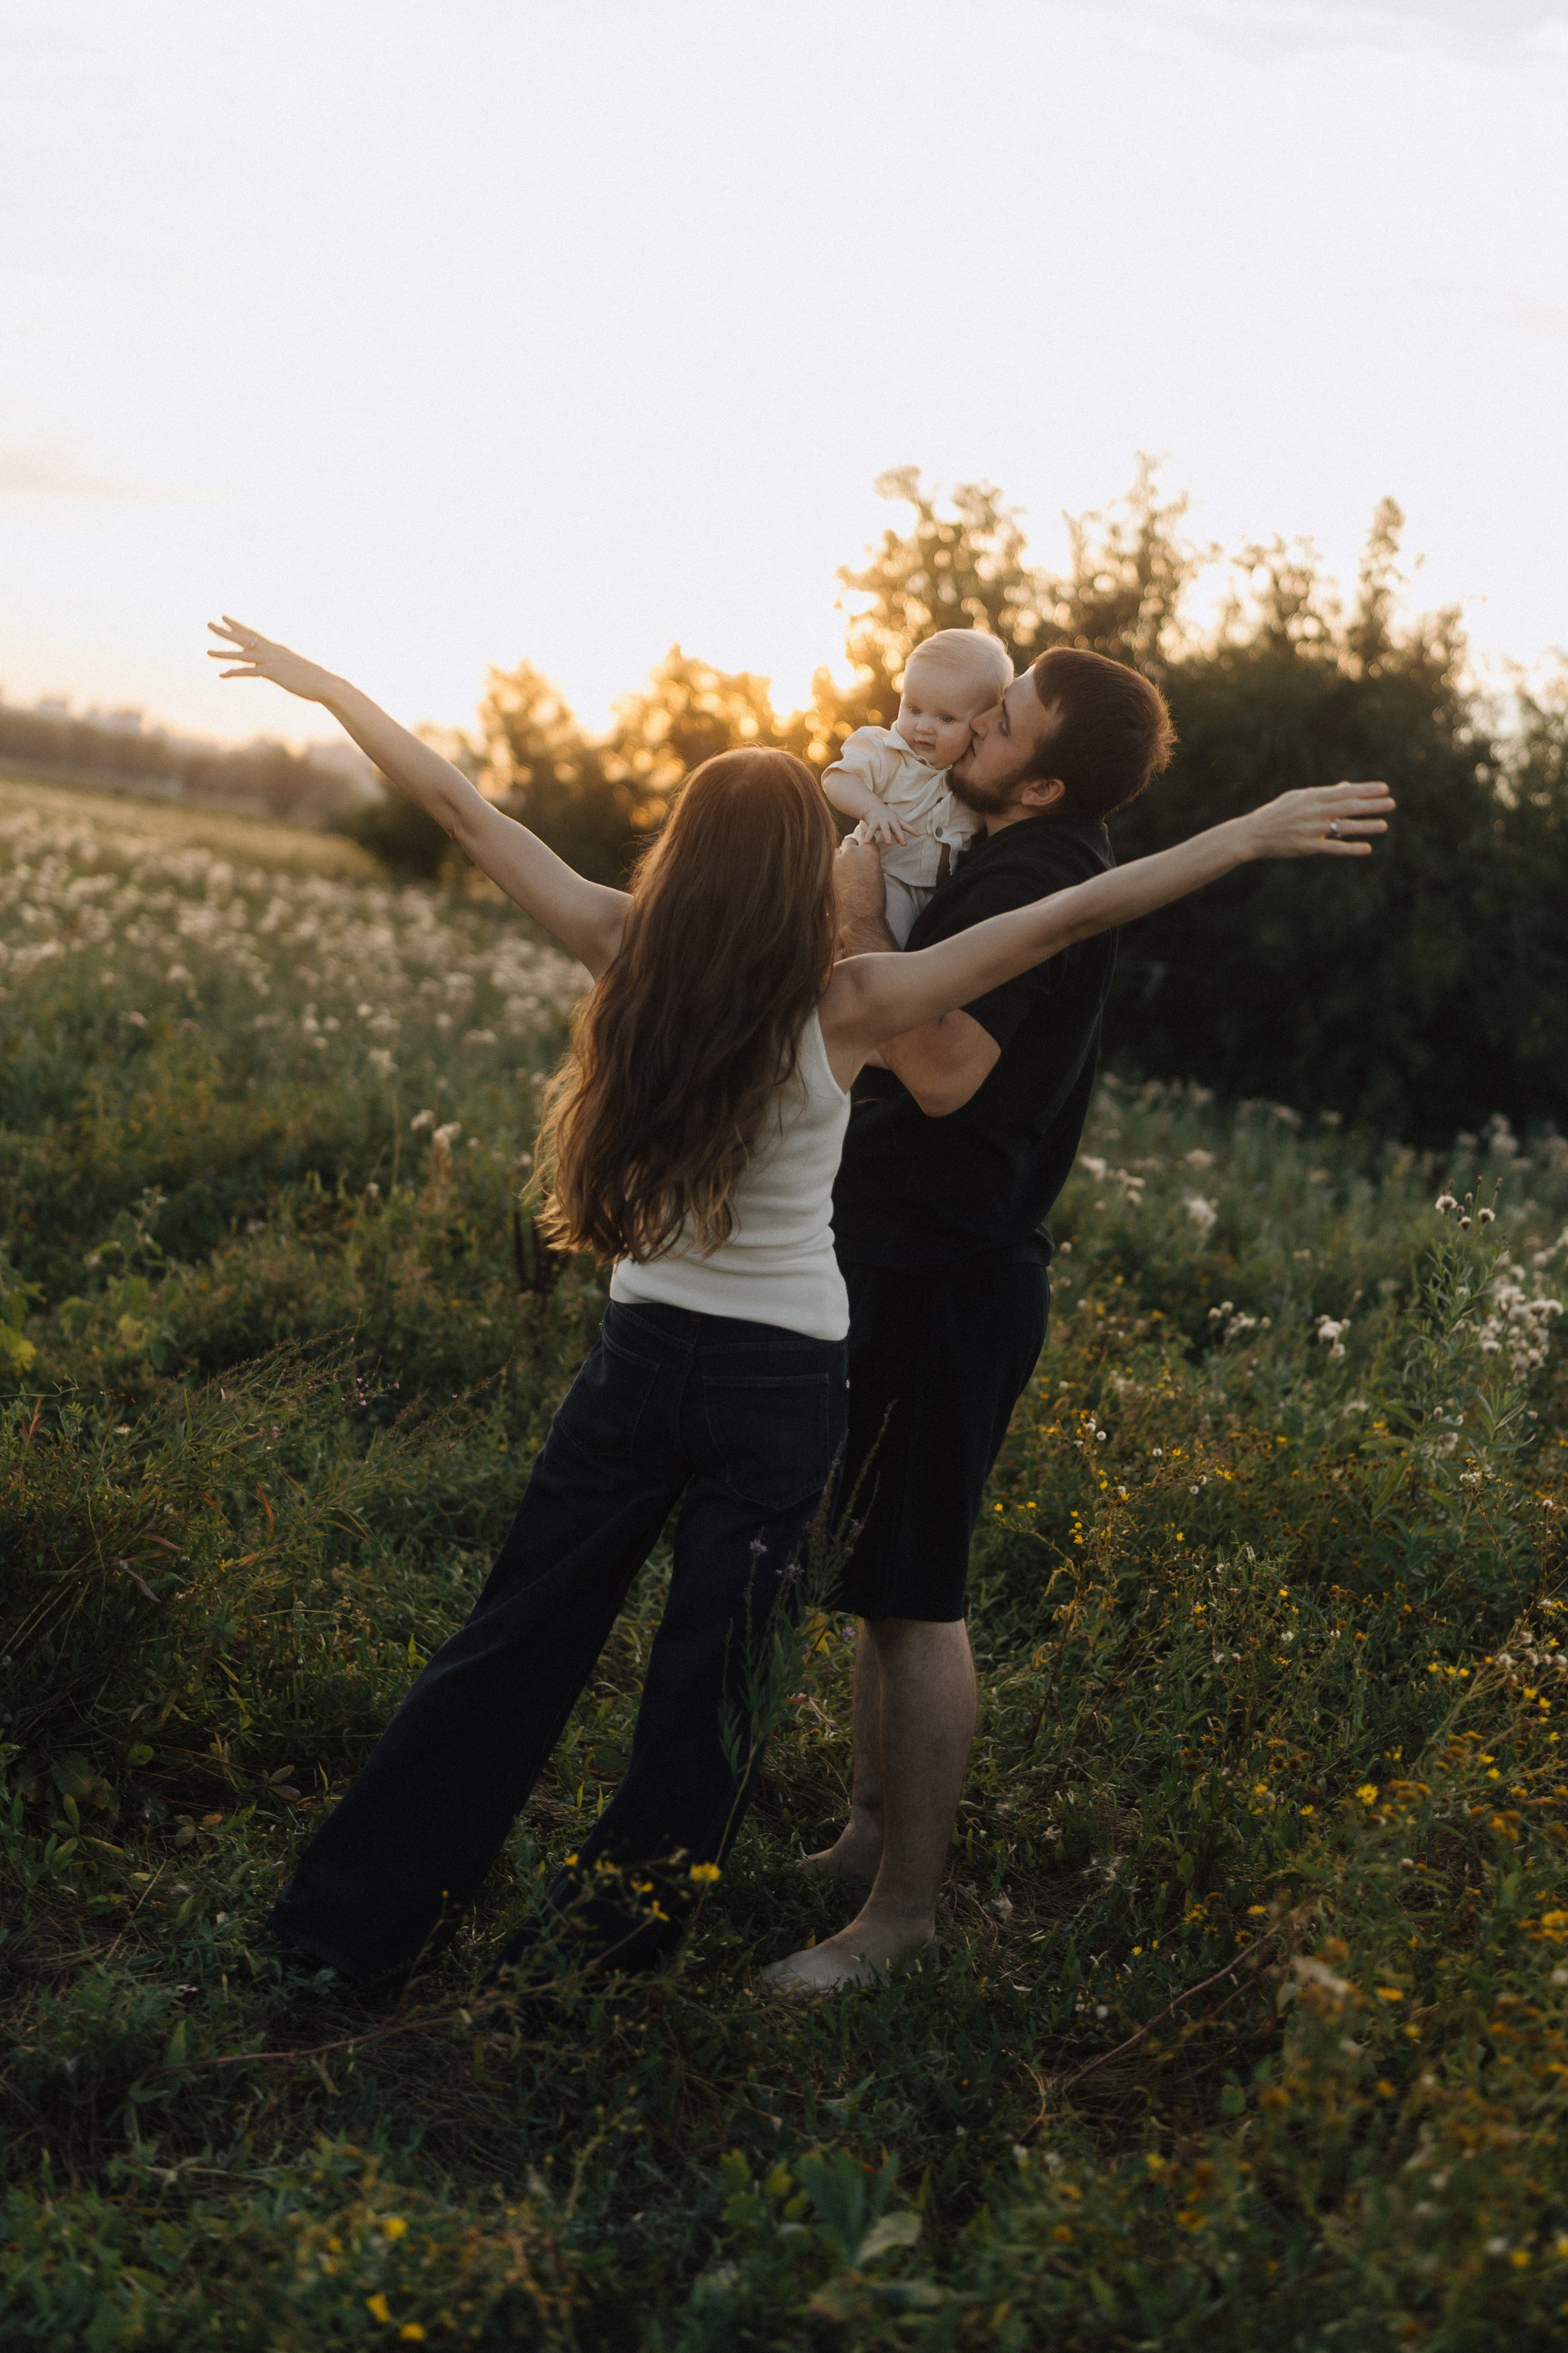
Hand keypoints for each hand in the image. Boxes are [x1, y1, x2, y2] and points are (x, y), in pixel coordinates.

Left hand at [206, 617, 338, 704]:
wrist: (325, 684)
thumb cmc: (313, 679)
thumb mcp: (295, 669)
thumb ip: (283, 667)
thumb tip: (277, 670)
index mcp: (276, 649)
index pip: (252, 634)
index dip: (237, 626)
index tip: (225, 617)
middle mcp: (271, 651)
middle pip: (244, 638)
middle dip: (225, 631)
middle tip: (209, 623)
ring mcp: (271, 661)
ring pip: (242, 654)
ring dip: (224, 653)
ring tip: (208, 651)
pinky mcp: (272, 673)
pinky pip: (248, 672)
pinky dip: (234, 672)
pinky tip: (222, 674)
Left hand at [834, 835, 888, 925]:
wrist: (859, 915)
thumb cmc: (872, 900)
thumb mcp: (877, 875)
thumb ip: (869, 861)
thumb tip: (864, 859)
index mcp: (869, 852)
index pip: (865, 836)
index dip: (862, 842)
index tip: (861, 846)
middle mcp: (853, 852)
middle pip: (848, 842)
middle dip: (849, 849)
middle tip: (850, 861)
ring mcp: (838, 859)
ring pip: (835, 852)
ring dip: (837, 858)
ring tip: (841, 873)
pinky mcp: (826, 869)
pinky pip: (825, 863)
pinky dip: (829, 869)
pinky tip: (833, 879)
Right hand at [855, 805, 909, 849]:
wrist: (872, 806)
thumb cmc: (885, 816)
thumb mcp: (893, 822)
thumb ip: (897, 832)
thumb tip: (902, 842)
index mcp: (896, 820)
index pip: (905, 825)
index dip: (912, 830)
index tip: (918, 835)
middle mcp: (890, 820)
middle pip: (896, 828)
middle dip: (900, 835)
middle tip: (904, 844)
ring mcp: (881, 821)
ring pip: (885, 829)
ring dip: (887, 836)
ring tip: (889, 844)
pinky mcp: (873, 822)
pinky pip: (871, 830)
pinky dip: (868, 836)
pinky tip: (866, 842)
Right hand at [1242, 779, 1394, 859]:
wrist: (1252, 834)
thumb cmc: (1276, 814)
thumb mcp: (1298, 798)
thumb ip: (1323, 793)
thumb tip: (1346, 787)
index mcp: (1311, 796)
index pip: (1344, 791)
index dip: (1366, 790)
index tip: (1384, 788)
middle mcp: (1313, 811)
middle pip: (1348, 806)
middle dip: (1371, 805)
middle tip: (1391, 804)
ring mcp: (1310, 829)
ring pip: (1343, 827)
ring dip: (1365, 826)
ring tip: (1384, 825)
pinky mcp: (1306, 847)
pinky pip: (1332, 848)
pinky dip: (1350, 848)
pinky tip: (1366, 849)